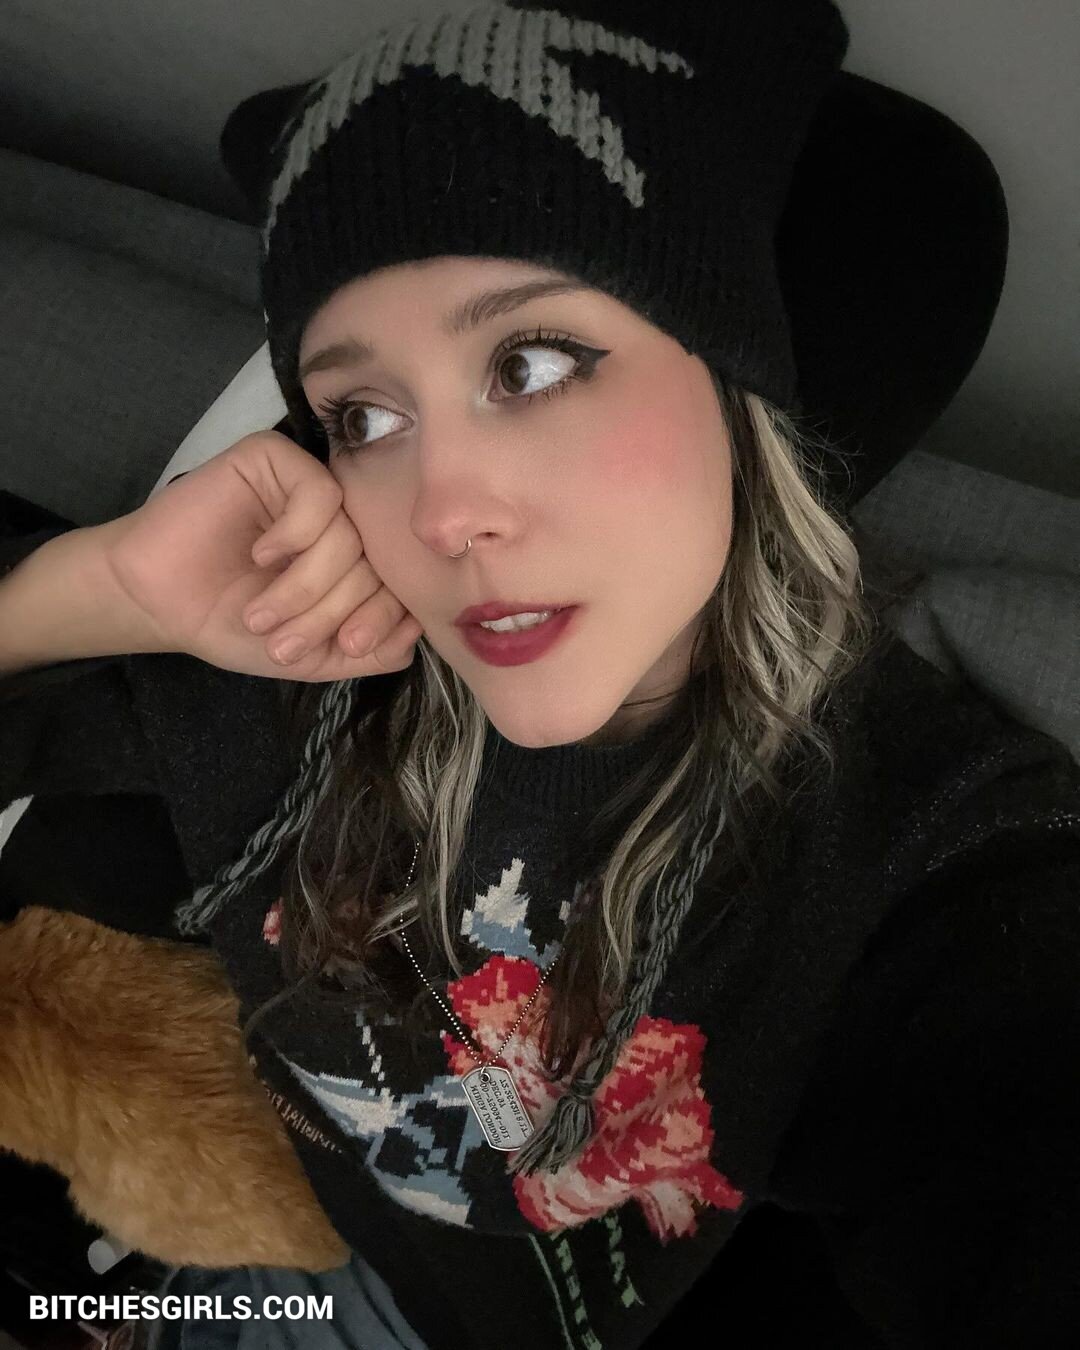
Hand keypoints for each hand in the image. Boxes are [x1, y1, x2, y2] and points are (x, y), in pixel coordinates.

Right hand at [99, 429, 422, 681]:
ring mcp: (310, 488)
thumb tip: (416, 636)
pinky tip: (261, 554)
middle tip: (284, 641)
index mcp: (355, 562)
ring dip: (304, 586)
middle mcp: (341, 521)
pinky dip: (294, 536)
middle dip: (331, 611)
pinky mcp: (277, 461)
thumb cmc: (231, 623)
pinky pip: (319, 495)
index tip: (347, 647)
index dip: (382, 619)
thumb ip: (368, 650)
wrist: (158, 602)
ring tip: (261, 612)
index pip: (399, 584)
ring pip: (348, 536)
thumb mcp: (311, 654)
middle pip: (374, 563)